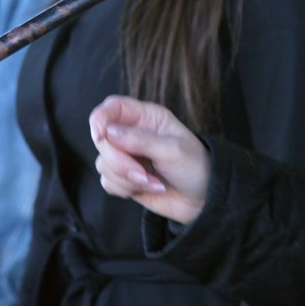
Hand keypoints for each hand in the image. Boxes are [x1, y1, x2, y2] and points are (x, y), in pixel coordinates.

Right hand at [88, 95, 210, 224]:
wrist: (204, 199)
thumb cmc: (195, 167)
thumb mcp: (172, 149)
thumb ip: (139, 140)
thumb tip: (107, 131)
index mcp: (147, 117)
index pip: (113, 107)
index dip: (100, 118)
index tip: (100, 136)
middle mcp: (133, 134)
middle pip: (102, 139)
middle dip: (118, 161)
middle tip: (143, 174)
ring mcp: (128, 157)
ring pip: (103, 163)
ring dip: (125, 178)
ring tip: (152, 181)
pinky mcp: (125, 178)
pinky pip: (107, 182)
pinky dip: (124, 189)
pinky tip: (147, 188)